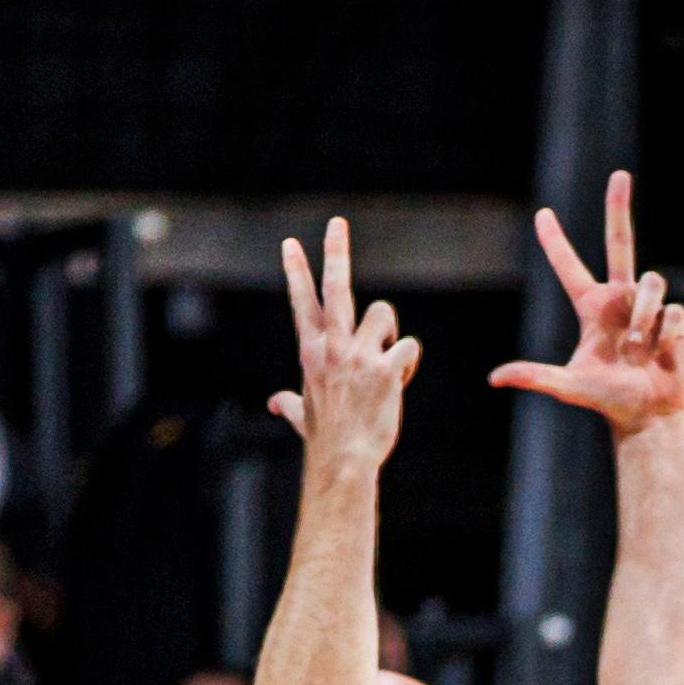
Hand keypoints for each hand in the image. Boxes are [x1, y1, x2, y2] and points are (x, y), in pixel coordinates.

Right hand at [266, 217, 419, 469]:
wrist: (344, 462)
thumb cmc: (325, 440)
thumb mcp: (303, 416)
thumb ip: (290, 403)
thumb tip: (274, 403)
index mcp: (312, 354)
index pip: (302, 304)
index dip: (297, 271)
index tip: (291, 244)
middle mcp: (333, 349)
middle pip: (336, 288)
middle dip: (335, 252)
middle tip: (336, 222)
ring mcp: (359, 357)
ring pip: (384, 316)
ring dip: (390, 335)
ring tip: (383, 366)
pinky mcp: (386, 368)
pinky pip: (409, 347)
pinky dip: (408, 364)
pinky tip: (398, 384)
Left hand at [487, 170, 683, 437]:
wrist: (647, 413)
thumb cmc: (606, 399)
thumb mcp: (568, 385)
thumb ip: (535, 377)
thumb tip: (495, 378)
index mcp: (592, 308)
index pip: (569, 268)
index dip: (556, 242)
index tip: (542, 214)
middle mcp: (619, 299)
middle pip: (621, 242)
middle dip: (619, 207)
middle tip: (619, 174)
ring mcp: (648, 305)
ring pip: (650, 283)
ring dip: (643, 316)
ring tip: (638, 348)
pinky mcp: (674, 316)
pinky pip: (671, 310)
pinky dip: (665, 334)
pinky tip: (662, 352)